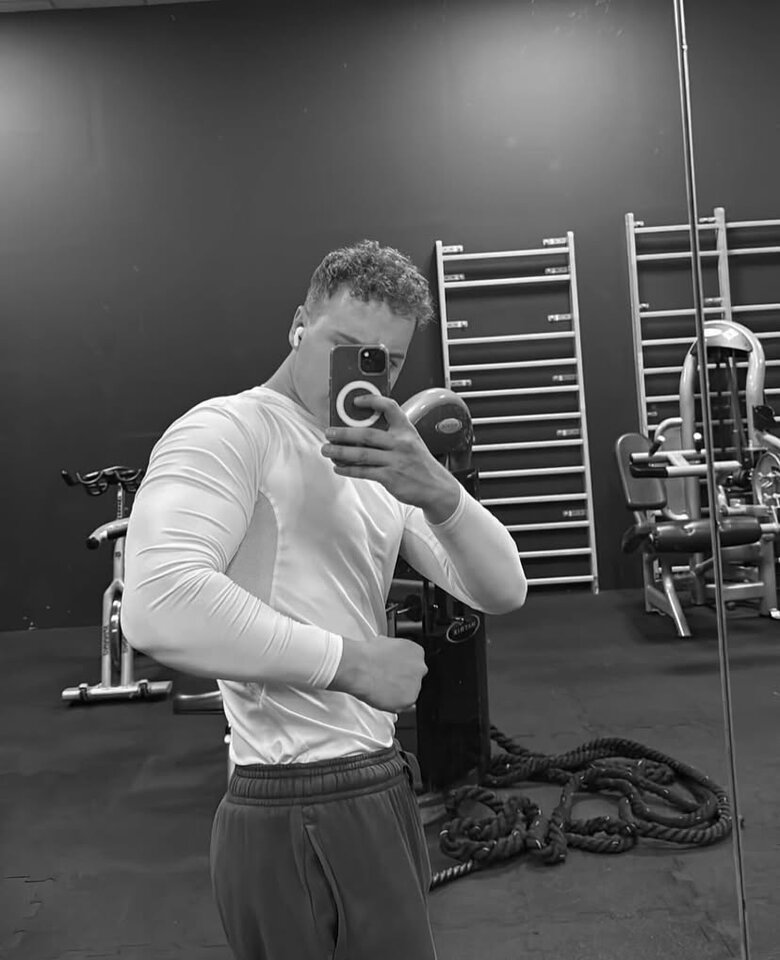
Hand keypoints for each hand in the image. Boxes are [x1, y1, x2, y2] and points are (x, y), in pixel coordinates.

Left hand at [320, 394, 456, 510]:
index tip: (356, 401)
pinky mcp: (391, 477)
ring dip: (340, 452)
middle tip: (329, 433)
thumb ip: (391, 436)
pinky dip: (349, 469)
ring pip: (362, 454)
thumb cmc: (420, 465)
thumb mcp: (412, 443)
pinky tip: (339, 467)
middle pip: (367, 434)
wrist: (437, 488)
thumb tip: (360, 435)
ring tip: (327, 450)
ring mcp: (396, 461)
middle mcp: (401, 443)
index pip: (390, 407)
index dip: (372, 401)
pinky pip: (364, 472)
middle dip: (344, 433)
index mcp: (406, 430)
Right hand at [356, 634, 427, 713]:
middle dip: (403, 680)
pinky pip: (404, 705)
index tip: (394, 670)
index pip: (415, 662)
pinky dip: (394, 703)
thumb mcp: (385, 643)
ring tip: (381, 687)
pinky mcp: (409, 700)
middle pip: (414, 677)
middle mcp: (420, 668)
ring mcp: (416, 685)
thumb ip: (395, 652)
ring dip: (398, 692)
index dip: (402, 667)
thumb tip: (392, 655)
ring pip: (409, 692)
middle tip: (387, 679)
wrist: (360, 668)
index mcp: (416, 652)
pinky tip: (382, 695)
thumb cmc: (368, 655)